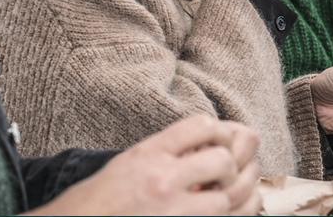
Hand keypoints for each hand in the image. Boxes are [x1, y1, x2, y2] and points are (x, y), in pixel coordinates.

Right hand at [29, 116, 261, 215]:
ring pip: (227, 197)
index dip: (220, 131)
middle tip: (225, 175)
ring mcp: (172, 211)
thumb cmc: (100, 201)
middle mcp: (161, 180)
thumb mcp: (129, 164)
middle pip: (223, 159)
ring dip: (231, 197)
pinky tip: (226, 211)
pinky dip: (230, 216)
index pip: (201, 125)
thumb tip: (207, 147)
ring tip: (226, 196)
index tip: (219, 142)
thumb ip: (165, 152)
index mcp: (148, 154)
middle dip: (230, 166)